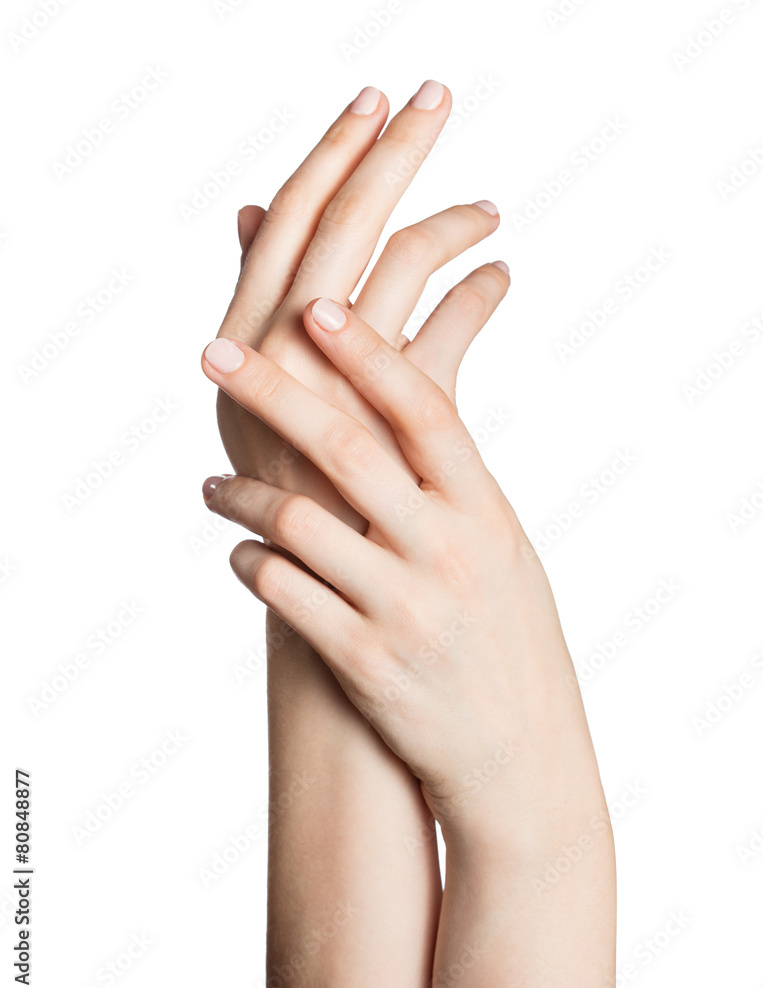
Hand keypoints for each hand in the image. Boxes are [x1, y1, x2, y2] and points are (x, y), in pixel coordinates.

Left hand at [201, 300, 606, 847]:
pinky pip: (284, 593)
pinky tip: (238, 553)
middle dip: (272, 390)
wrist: (519, 755)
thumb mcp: (501, 549)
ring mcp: (404, 607)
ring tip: (210, 486)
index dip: (368, 352)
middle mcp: (446, 550)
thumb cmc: (505, 636)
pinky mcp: (365, 661)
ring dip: (239, 495)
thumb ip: (453, 483)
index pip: (423, 409)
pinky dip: (249, 563)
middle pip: (346, 448)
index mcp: (485, 511)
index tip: (313, 305)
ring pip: (297, 523)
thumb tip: (403, 407)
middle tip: (212, 352)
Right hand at [213, 81, 507, 529]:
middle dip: (390, 150)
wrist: (327, 595)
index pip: (289, 223)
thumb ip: (260, 300)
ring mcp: (344, 387)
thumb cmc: (294, 488)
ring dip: (448, 220)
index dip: (332, 154)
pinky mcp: (402, 424)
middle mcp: (285, 355)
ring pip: (400, 263)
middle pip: (343, 223)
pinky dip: (480, 291)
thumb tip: (253, 211)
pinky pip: (452, 328)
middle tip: (432, 94)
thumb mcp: (258, 395)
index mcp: (244, 343)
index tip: (373, 101)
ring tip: (488, 210)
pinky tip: (500, 275)